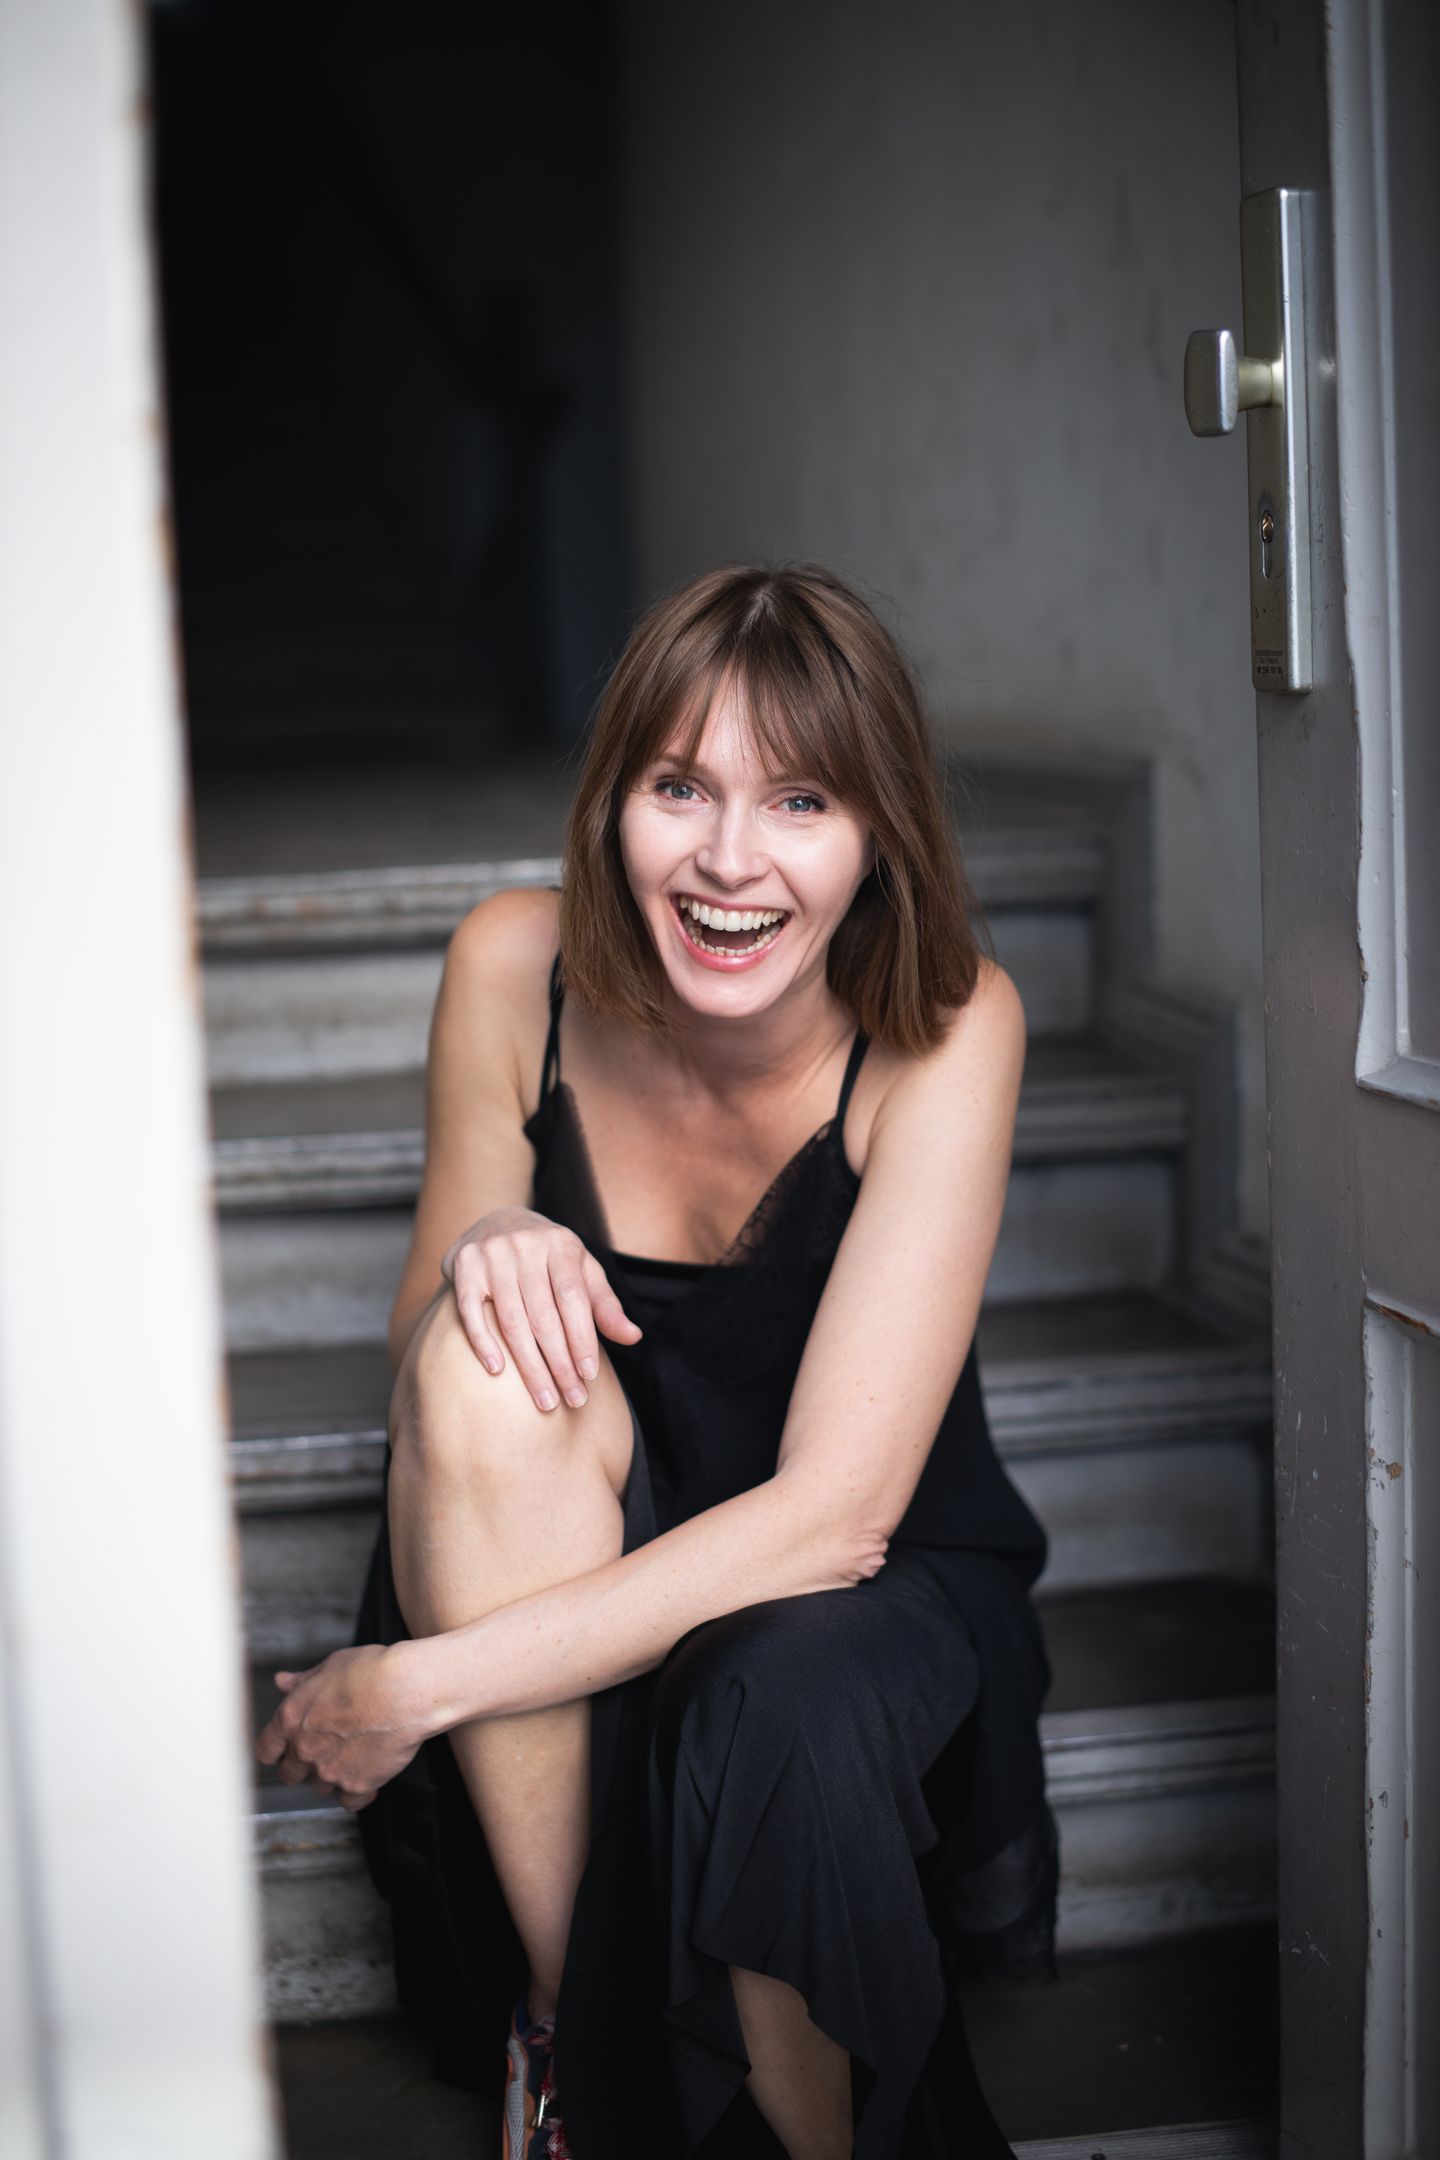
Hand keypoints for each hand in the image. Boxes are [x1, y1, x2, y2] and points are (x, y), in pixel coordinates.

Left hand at [254, 1643, 430, 1810]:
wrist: (406, 1691)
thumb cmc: (372, 1672)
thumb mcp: (331, 1666)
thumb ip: (303, 1681)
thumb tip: (284, 1681)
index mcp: (292, 1718)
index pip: (266, 1749)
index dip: (276, 1750)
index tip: (284, 1749)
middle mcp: (305, 1749)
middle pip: (289, 1774)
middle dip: (301, 1765)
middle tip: (321, 1751)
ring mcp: (330, 1771)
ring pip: (319, 1787)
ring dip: (330, 1776)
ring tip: (350, 1757)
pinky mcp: (357, 1785)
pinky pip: (350, 1802)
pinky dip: (357, 1792)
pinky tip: (367, 1776)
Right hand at [440, 1206, 642, 1411]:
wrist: (498, 1220)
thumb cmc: (549, 1256)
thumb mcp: (582, 1270)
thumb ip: (605, 1305)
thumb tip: (634, 1337)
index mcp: (561, 1245)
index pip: (574, 1300)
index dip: (582, 1340)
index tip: (589, 1376)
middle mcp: (525, 1245)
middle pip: (544, 1316)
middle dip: (560, 1364)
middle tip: (571, 1399)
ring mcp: (491, 1254)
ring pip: (511, 1320)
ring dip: (529, 1365)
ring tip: (545, 1399)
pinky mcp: (464, 1265)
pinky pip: (471, 1311)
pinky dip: (483, 1342)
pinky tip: (497, 1370)